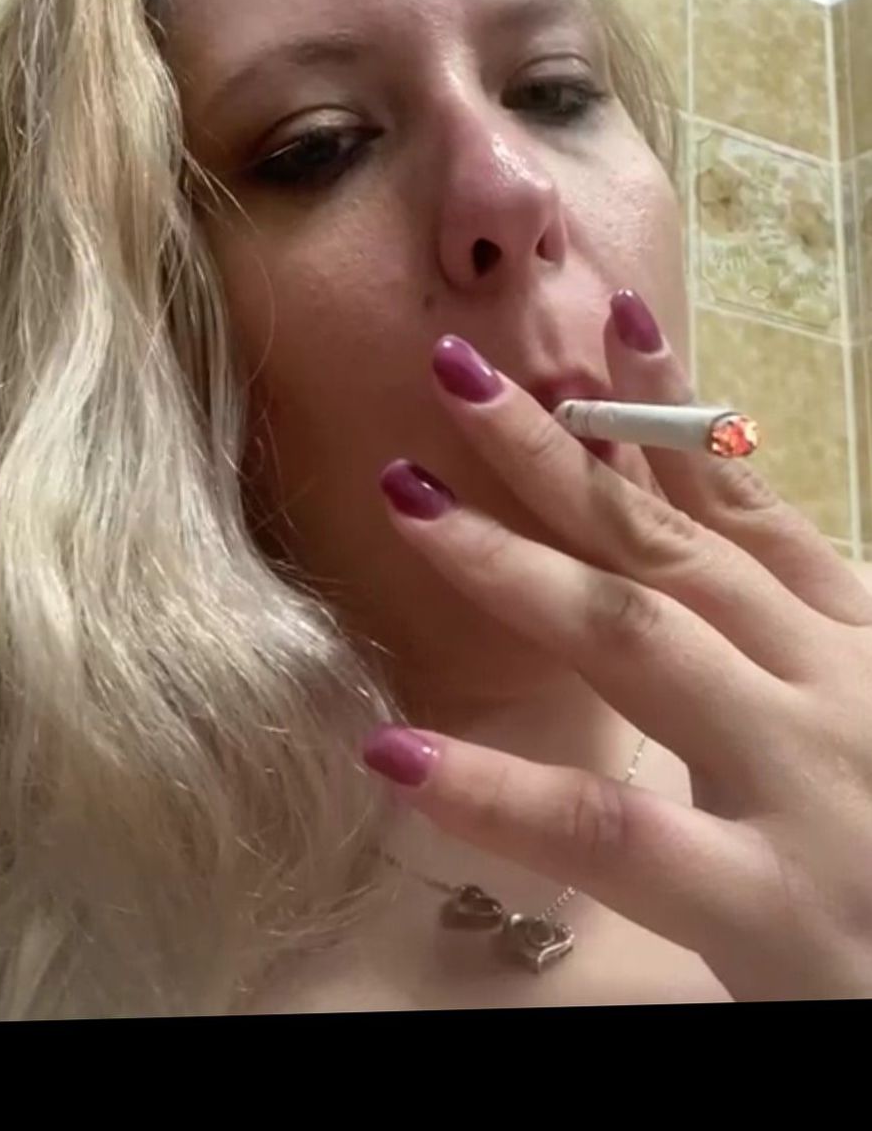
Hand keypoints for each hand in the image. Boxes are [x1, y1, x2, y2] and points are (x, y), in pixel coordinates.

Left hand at [364, 290, 871, 1002]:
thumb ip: (801, 636)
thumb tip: (707, 550)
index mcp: (856, 643)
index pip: (744, 505)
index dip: (669, 411)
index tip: (603, 323)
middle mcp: (828, 685)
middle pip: (667, 544)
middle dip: (557, 450)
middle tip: (455, 371)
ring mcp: (797, 779)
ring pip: (634, 638)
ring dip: (512, 560)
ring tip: (403, 496)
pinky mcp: (767, 900)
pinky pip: (610, 829)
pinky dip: (497, 792)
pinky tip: (397, 755)